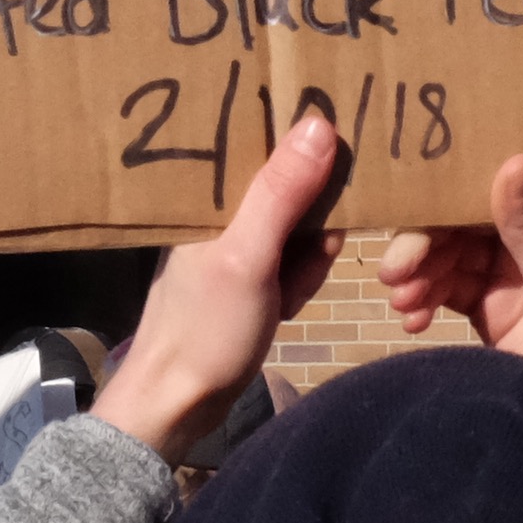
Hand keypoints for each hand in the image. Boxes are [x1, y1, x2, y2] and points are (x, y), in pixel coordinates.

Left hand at [95, 112, 346, 461]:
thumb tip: (318, 121)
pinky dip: (301, 281)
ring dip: (309, 261)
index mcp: (210, 187)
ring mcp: (238, 237)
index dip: (309, 145)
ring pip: (304, 223)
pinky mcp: (249, 268)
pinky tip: (282, 308)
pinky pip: (297, 257)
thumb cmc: (204, 328)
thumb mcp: (248, 256)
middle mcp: (223, 202)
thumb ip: (281, 192)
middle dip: (315, 224)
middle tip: (299, 263)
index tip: (342, 157)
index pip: (267, 136)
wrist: (181, 401)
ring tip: (283, 295)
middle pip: (298, 181)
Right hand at [372, 153, 522, 449]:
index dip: (446, 201)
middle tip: (393, 274)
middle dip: (423, 247)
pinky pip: (445, 292)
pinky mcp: (491, 309)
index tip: (409, 217)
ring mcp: (509, 273)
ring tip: (403, 304)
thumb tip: (514, 157)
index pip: (493, 191)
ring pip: (447, 258)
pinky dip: (424, 302)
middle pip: (461, 224)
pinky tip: (412, 321)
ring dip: (419, 277)